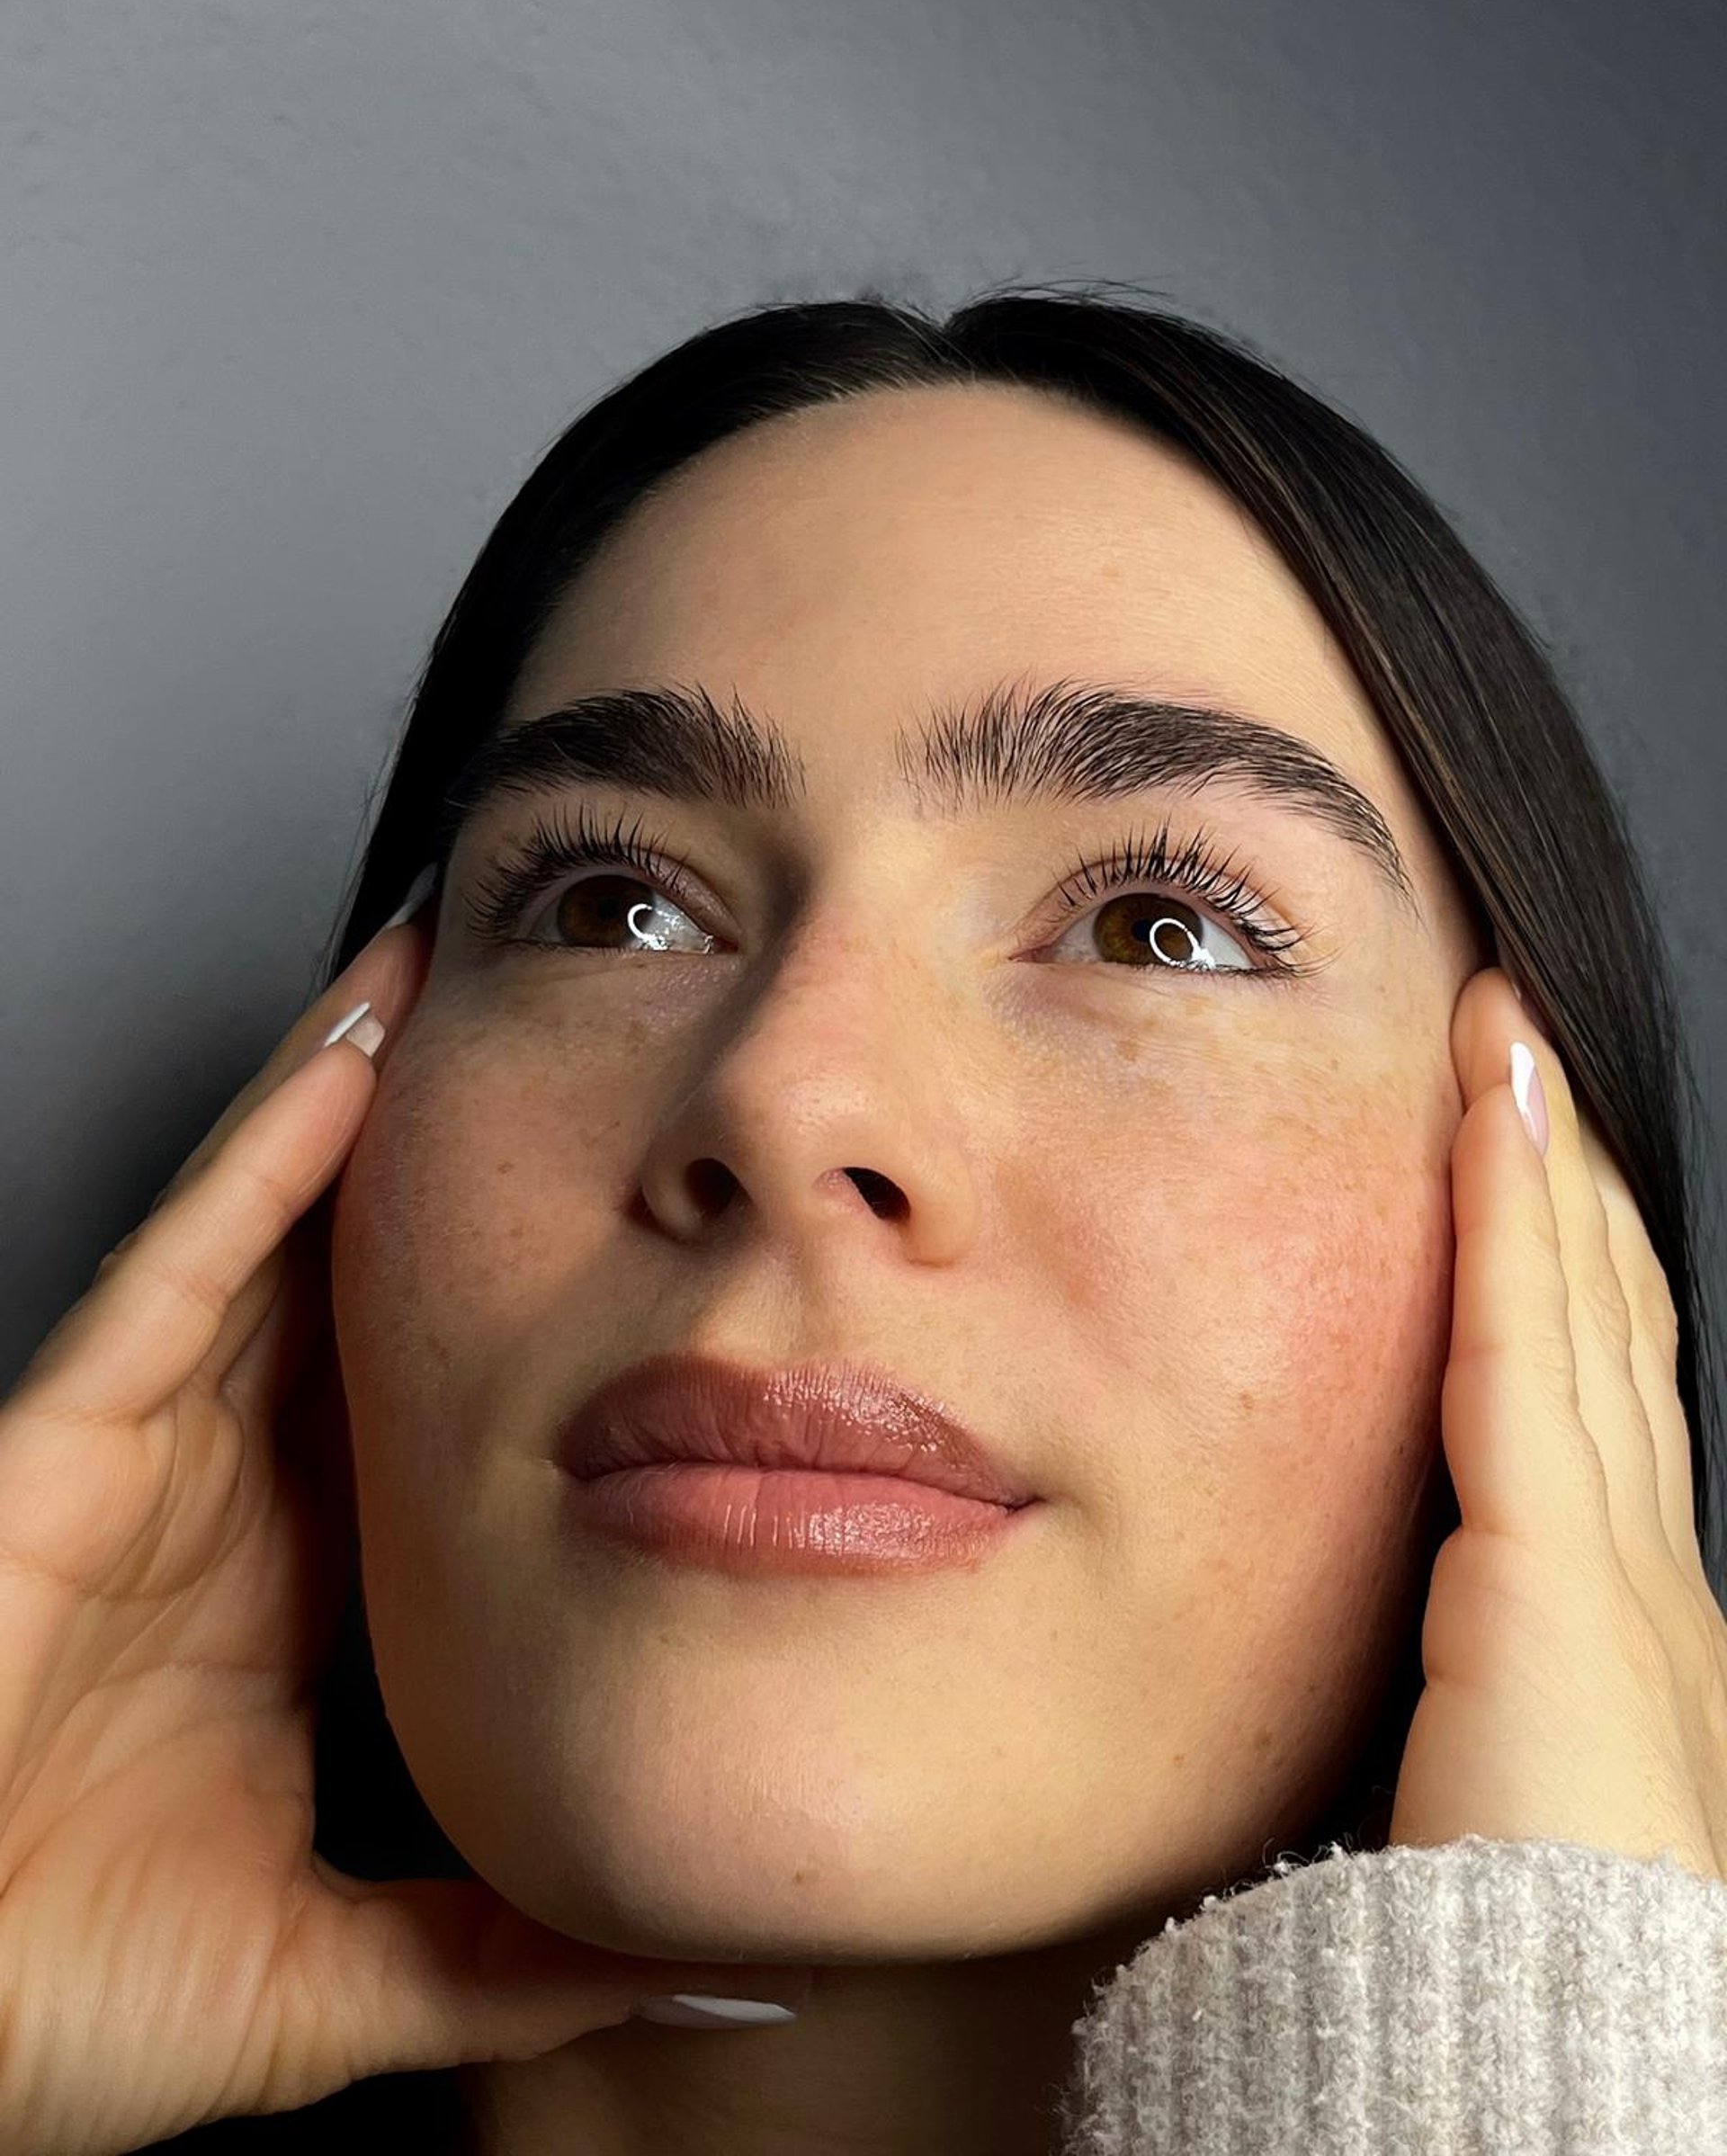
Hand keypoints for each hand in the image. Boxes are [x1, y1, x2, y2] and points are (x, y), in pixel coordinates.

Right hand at [0, 921, 809, 2155]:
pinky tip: (356, 1056)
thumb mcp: (342, 1970)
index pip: (448, 1422)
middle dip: (469, 1171)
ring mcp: (153, 1447)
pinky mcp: (69, 1427)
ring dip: (374, 1102)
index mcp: (308, 1597)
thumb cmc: (55, 2002)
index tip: (671, 1252)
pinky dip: (270, 1152)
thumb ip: (517, 1952)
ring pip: (286, 1234)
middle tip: (590, 1046)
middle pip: (380, 1293)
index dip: (547, 1325)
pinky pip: (187, 1260)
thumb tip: (713, 1962)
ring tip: (475, 976)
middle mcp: (240, 1496)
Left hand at [1387, 965, 1726, 1882]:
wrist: (1551, 2073)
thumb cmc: (1502, 1960)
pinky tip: (1493, 1103)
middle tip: (1520, 1051)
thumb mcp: (1479, 1773)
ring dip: (1539, 1155)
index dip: (1557, 1259)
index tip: (1513, 1153)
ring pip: (1570, 1301)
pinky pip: (1520, 1343)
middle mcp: (1635, 1564)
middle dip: (1562, 1177)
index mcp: (1612, 1619)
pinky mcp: (1552, 1563)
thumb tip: (1410, 1648)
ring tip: (1508, 1034)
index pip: (1583, 1389)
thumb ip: (1456, 1681)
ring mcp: (1611, 1553)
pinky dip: (1510, 1210)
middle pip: (1597, 1319)